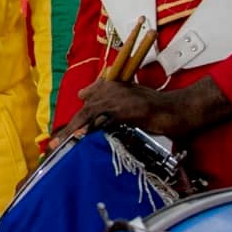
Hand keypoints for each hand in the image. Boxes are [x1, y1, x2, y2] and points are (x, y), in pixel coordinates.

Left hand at [57, 74, 228, 144]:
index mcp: (108, 86)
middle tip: (53, 145)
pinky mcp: (127, 109)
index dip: (72, 124)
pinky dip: (91, 129)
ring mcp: (118, 99)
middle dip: (68, 130)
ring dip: (74, 132)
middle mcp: (110, 89)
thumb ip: (109, 102)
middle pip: (83, 112)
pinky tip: (81, 139)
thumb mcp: (129, 100)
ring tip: (61, 145)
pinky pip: (104, 120)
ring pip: (89, 115)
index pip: (84, 105)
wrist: (178, 109)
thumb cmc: (155, 108)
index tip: (58, 139)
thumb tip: (85, 98)